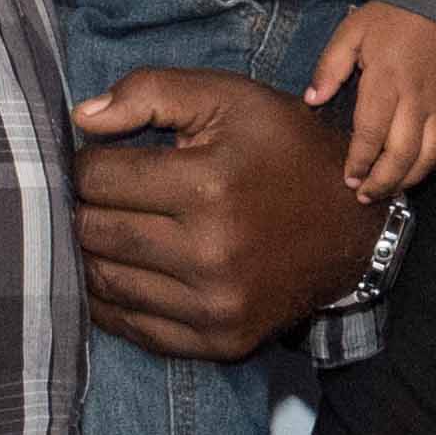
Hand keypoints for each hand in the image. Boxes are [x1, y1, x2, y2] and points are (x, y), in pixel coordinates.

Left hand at [73, 64, 365, 360]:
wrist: (354, 228)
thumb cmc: (285, 151)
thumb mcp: (229, 98)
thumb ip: (150, 93)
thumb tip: (82, 119)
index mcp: (209, 185)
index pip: (98, 178)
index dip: (86, 164)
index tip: (98, 161)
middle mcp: (210, 253)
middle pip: (95, 232)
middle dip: (82, 209)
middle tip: (90, 198)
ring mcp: (214, 305)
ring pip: (104, 282)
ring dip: (88, 255)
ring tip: (98, 232)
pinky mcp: (219, 341)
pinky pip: (134, 328)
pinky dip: (108, 303)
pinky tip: (113, 274)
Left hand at [306, 3, 435, 202]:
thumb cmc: (391, 17)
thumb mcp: (350, 33)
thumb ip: (329, 67)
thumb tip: (312, 99)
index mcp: (386, 81)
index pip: (372, 133)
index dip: (360, 161)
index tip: (348, 178)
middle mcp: (416, 98)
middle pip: (402, 154)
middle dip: (382, 181)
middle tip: (366, 195)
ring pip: (429, 156)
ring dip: (408, 179)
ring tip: (390, 189)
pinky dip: (435, 164)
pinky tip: (418, 170)